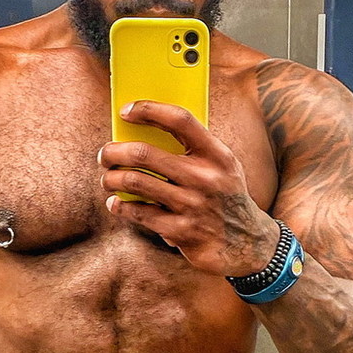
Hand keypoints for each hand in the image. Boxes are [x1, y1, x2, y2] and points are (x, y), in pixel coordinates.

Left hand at [99, 100, 279, 276]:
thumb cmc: (225, 197)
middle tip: (105, 155)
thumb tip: (145, 132)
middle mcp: (205, 178)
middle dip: (114, 152)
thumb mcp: (223, 167)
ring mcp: (192, 206)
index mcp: (216, 155)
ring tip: (108, 179)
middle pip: (144, 153)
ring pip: (134, 182)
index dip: (149, 110)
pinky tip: (116, 203)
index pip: (180, 120)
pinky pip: (138, 213)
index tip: (126, 111)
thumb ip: (194, 150)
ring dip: (112, 179)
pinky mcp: (181, 231)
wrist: (247, 243)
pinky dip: (121, 206)